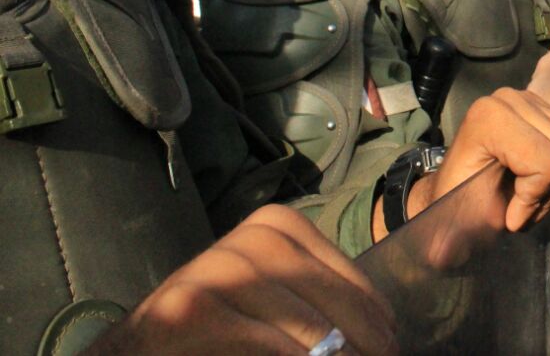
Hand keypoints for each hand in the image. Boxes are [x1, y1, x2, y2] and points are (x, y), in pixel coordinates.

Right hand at [87, 205, 396, 355]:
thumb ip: (318, 303)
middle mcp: (249, 238)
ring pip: (303, 323)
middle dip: (361, 338)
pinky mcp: (190, 308)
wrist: (138, 348)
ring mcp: (217, 269)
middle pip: (330, 298)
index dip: (374, 316)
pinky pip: (263, 342)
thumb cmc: (217, 328)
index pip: (346, 275)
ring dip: (332, 354)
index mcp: (277, 226)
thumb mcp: (275, 302)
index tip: (391, 345)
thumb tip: (384, 331)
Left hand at [415, 88, 549, 232]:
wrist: (454, 182)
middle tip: (522, 209)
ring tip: (531, 196)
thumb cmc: (456, 201)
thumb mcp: (454, 220)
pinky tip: (539, 179)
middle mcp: (512, 100)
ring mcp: (531, 99)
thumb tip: (442, 258)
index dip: (534, 198)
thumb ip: (450, 240)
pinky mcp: (545, 106)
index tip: (510, 218)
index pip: (548, 164)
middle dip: (549, 193)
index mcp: (489, 118)